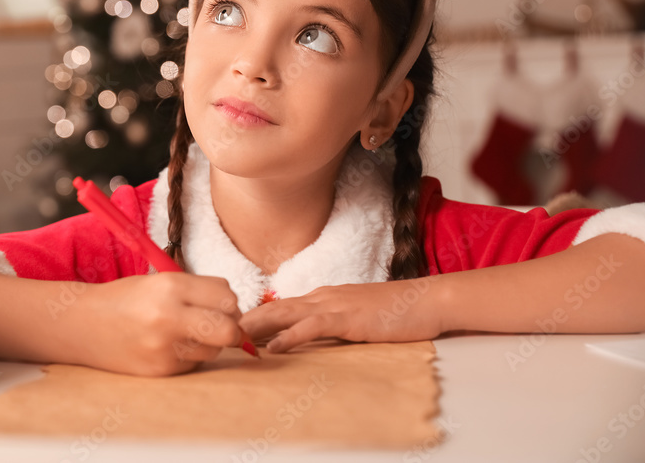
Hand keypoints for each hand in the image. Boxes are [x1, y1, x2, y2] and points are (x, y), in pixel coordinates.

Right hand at [77, 273, 245, 376]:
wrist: (83, 325)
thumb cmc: (126, 299)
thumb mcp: (161, 282)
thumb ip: (199, 292)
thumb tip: (236, 311)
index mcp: (171, 286)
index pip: (227, 296)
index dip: (228, 302)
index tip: (220, 305)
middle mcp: (169, 316)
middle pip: (229, 328)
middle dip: (231, 328)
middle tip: (219, 324)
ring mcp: (164, 347)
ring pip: (214, 349)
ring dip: (208, 343)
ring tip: (183, 333)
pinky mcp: (160, 370)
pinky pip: (193, 364)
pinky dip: (188, 356)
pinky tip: (166, 346)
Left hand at [239, 278, 446, 352]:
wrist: (426, 301)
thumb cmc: (395, 312)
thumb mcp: (356, 317)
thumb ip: (331, 324)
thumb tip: (308, 338)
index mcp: (323, 297)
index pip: (281, 306)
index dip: (254, 318)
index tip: (231, 329)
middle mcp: (322, 297)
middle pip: (273, 307)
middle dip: (245, 320)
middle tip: (219, 332)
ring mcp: (334, 304)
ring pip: (285, 313)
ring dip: (257, 326)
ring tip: (233, 338)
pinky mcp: (347, 317)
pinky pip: (312, 326)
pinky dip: (289, 336)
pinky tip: (273, 347)